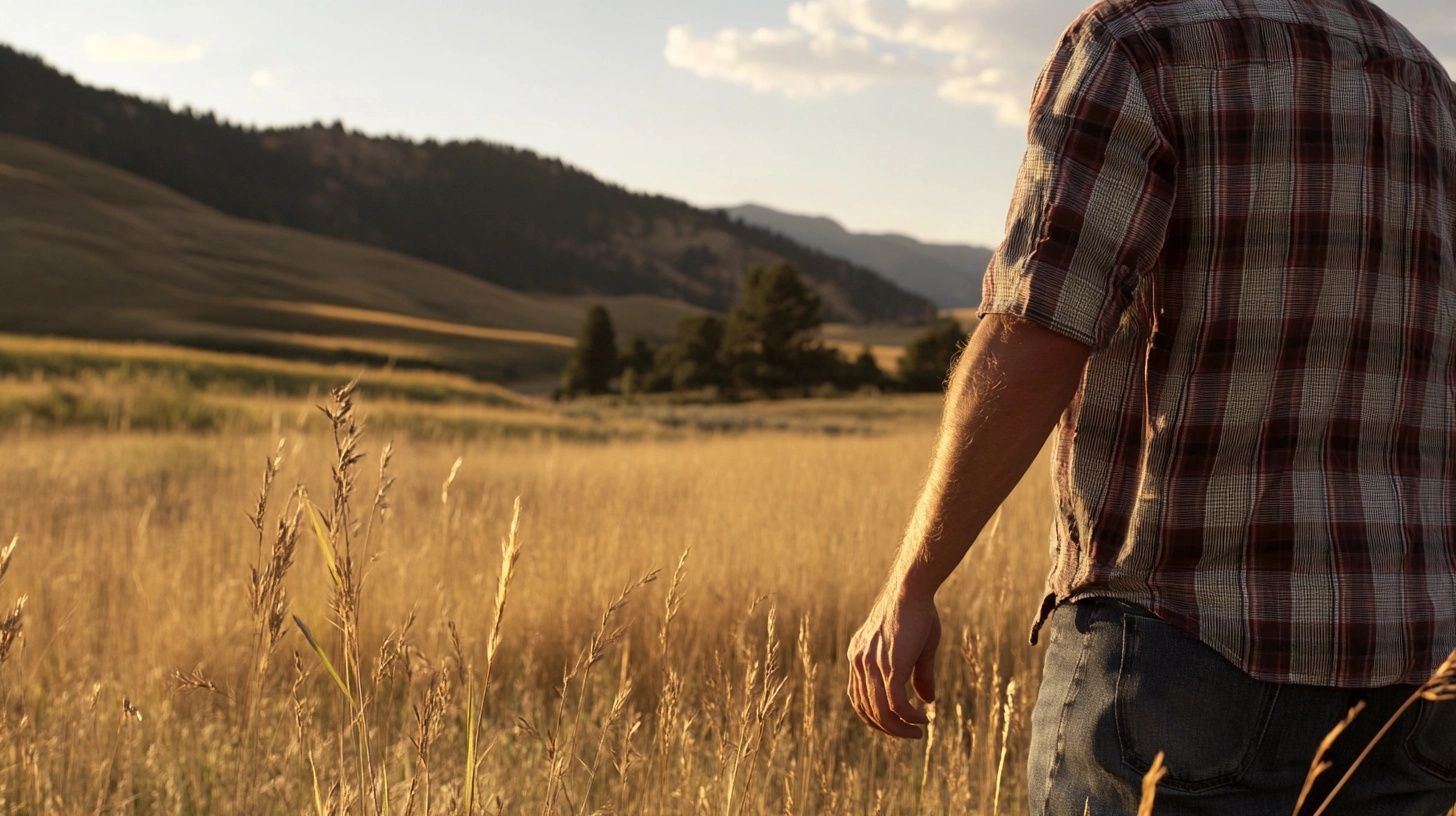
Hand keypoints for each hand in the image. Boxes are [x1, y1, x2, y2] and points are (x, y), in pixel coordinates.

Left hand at [847, 589, 940, 738]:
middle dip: (889, 728)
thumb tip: (928, 702)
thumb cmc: (917, 613)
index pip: (858, 698)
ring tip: (918, 732)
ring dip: (900, 728)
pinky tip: (923, 719)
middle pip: (867, 710)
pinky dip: (909, 717)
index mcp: (859, 656)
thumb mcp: (916, 648)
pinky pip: (896, 704)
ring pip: (881, 712)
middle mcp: (859, 662)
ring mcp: (871, 665)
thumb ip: (918, 676)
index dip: (874, 717)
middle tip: (910, 734)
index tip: (893, 725)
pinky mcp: (890, 666)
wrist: (912, 590)